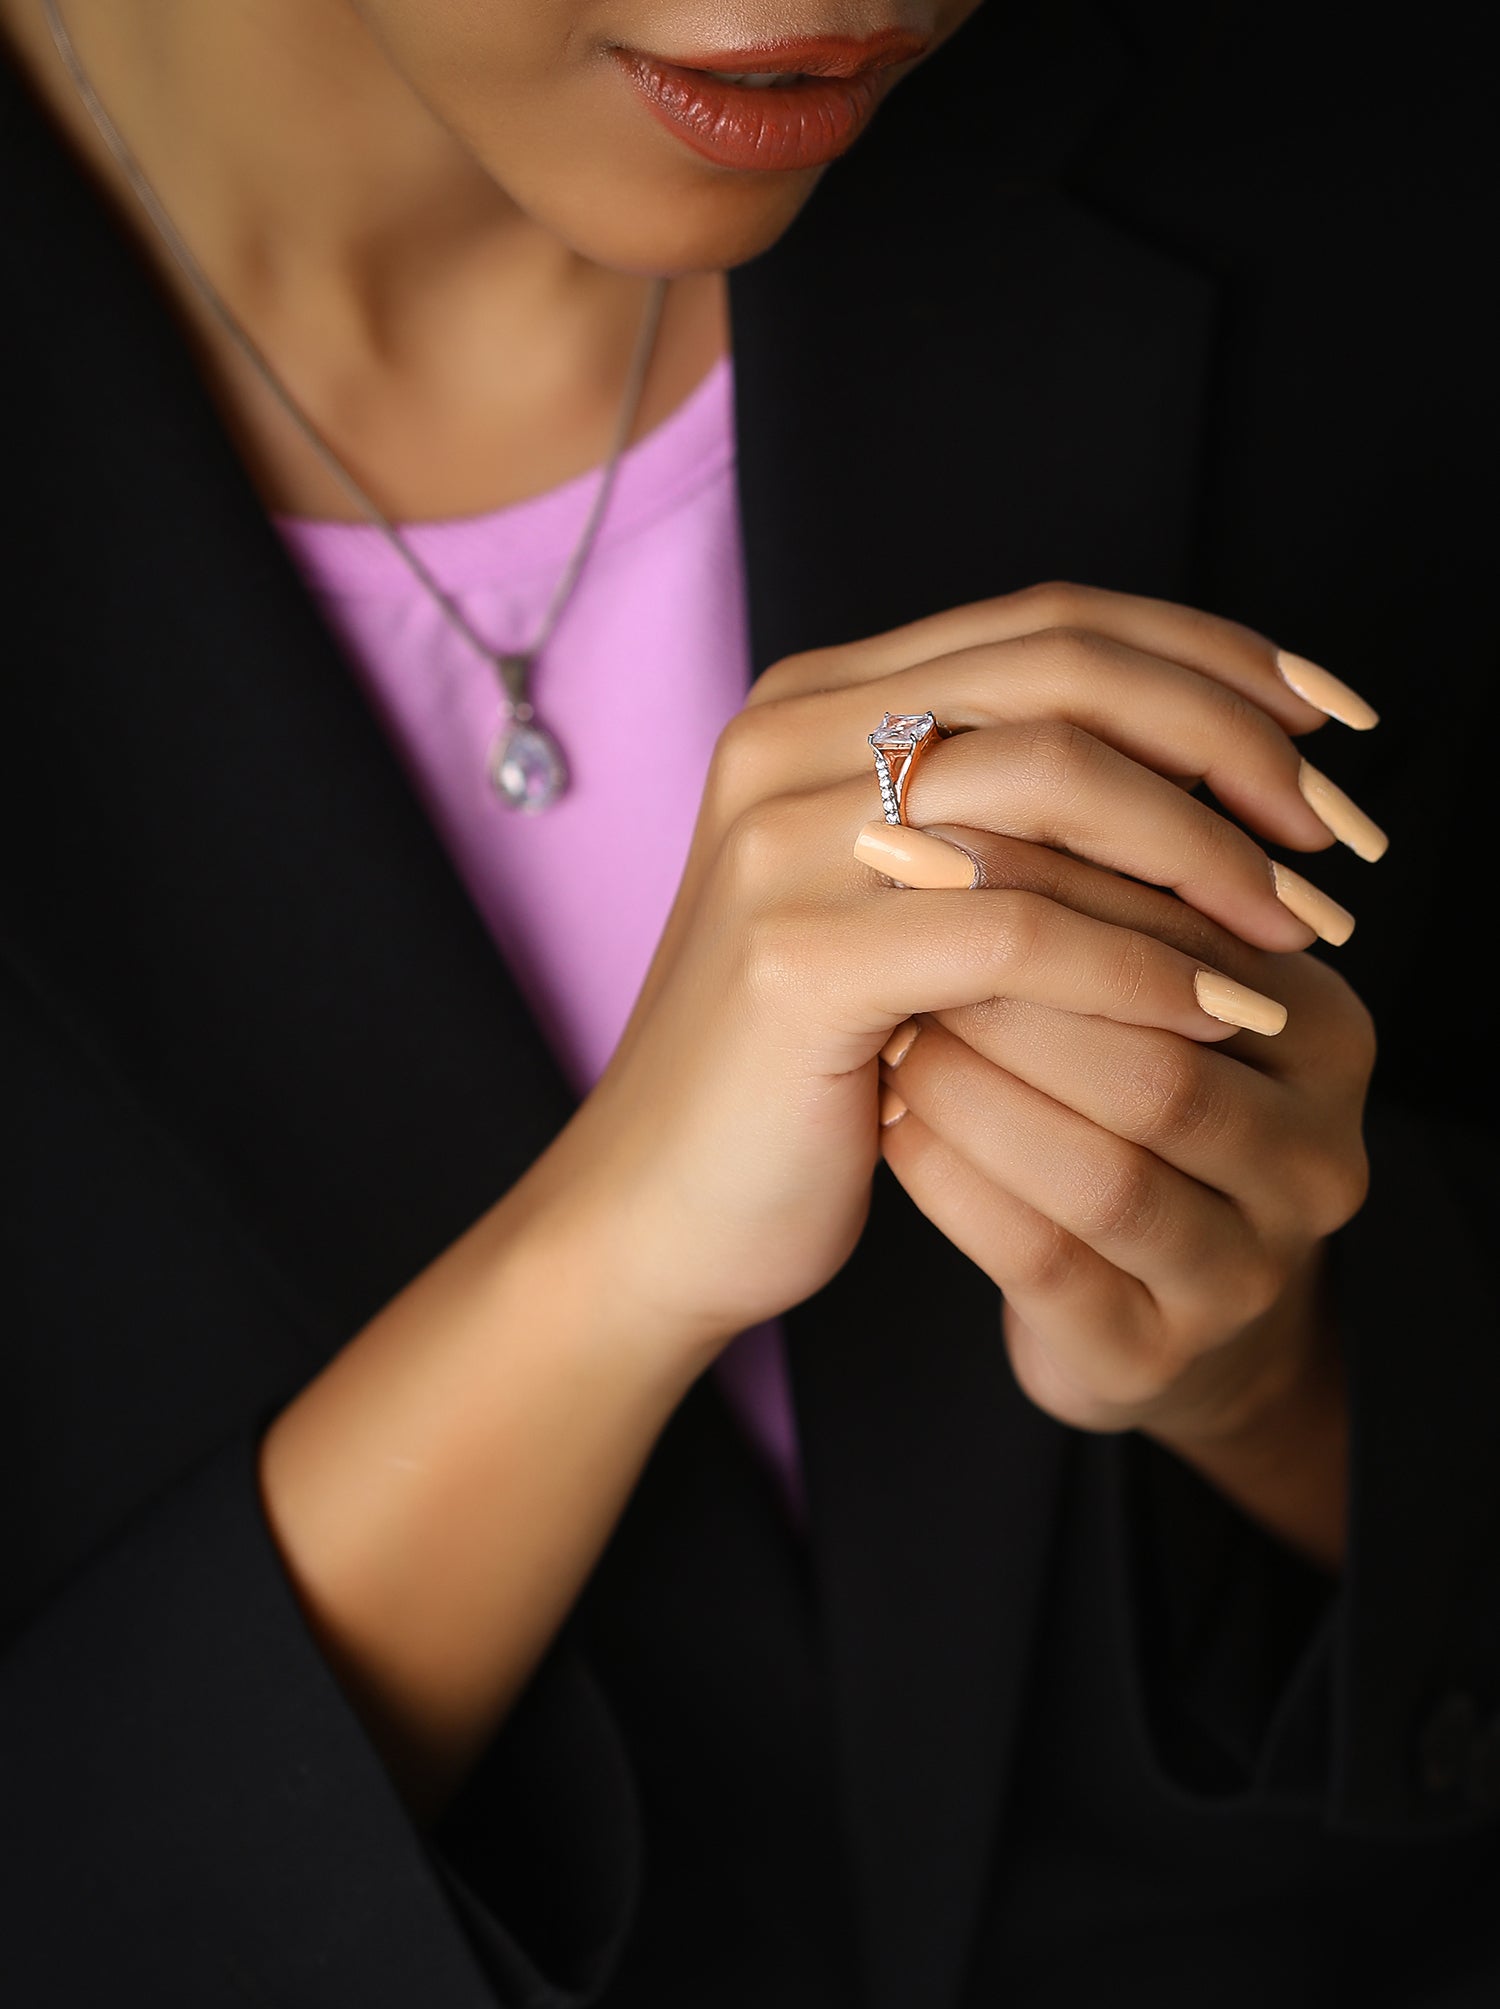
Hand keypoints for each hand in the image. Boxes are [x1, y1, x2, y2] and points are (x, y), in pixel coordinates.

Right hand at [547, 581, 1378, 1364]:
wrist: (656, 1210)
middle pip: (1067, 672)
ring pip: (1052, 785)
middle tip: (1342, 836)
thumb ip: (998, 814)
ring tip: (1301, 930)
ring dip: (1208, 856)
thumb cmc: (803, 1070)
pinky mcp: (792, 957)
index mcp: (817, 703)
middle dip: (1237, 742)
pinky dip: (1141, 967)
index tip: (1337, 727)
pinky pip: (1016, 933)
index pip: (1053, 624)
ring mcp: (779, 838)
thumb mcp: (902, 907)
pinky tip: (1221, 1013)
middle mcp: (787, 738)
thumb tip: (1200, 770)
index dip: (1213, 660)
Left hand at [871, 817, 1372, 1555]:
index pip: (1196, 935)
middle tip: (893, 943)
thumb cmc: (1109, 1109)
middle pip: (1156, 1060)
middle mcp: (1314, 1159)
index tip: (933, 840)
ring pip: (1103, 1172)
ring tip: (886, 1031)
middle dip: (1014, 999)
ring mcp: (1244, 1275)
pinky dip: (954, 1185)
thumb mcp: (1139, 993)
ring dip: (978, 1094)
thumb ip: (1097, 894)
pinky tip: (888, 1128)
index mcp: (1323, 1036)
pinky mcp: (1152, 1358)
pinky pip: (1043, 1262)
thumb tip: (964, 761)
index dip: (1058, 886)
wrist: (1128, 1308)